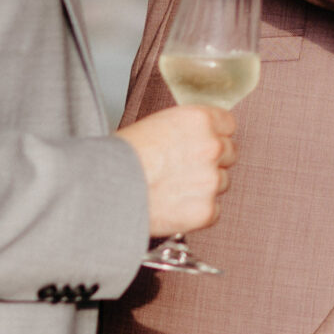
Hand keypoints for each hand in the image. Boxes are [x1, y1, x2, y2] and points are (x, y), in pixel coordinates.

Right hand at [117, 106, 237, 236]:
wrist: (105, 190)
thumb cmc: (120, 158)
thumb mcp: (155, 125)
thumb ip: (185, 130)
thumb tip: (195, 138)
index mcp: (199, 120)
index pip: (228, 125)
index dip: (213, 135)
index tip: (202, 144)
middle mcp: (211, 147)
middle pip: (229, 154)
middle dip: (211, 162)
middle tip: (184, 170)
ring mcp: (211, 180)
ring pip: (221, 183)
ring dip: (203, 187)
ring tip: (172, 189)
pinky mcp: (206, 210)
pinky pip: (213, 211)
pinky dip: (197, 212)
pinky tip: (174, 207)